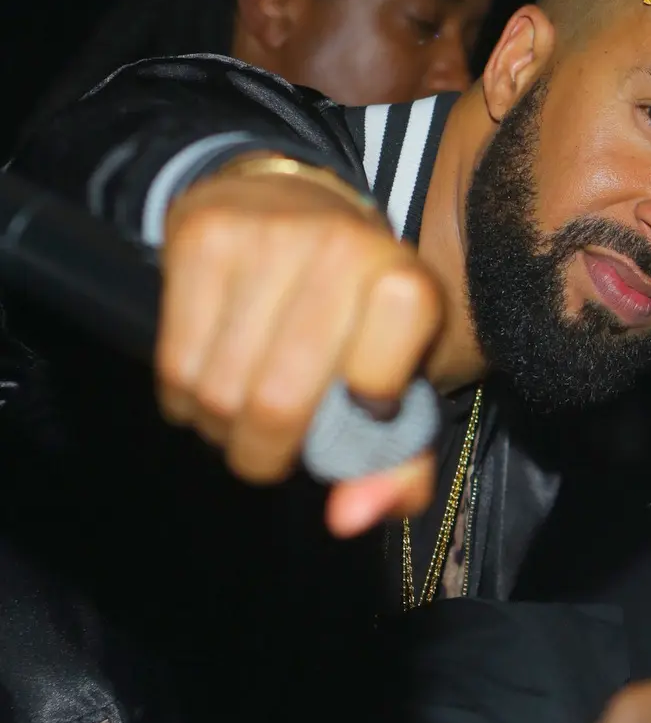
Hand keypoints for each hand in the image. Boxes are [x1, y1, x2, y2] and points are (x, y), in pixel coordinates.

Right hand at [158, 160, 442, 534]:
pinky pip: (174, 364)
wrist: (295, 203)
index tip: (362, 408)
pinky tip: (210, 379)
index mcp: (405, 283)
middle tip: (274, 448)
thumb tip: (349, 519)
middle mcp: (339, 249)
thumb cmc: (358, 315)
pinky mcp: (201, 235)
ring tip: (243, 410)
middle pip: (277, 404)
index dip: (360, 416)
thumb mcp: (400, 382)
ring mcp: (264, 236)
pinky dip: (186, 399)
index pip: (378, 381)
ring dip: (222, 429)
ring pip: (218, 392)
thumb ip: (395, 465)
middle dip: (267, 453)